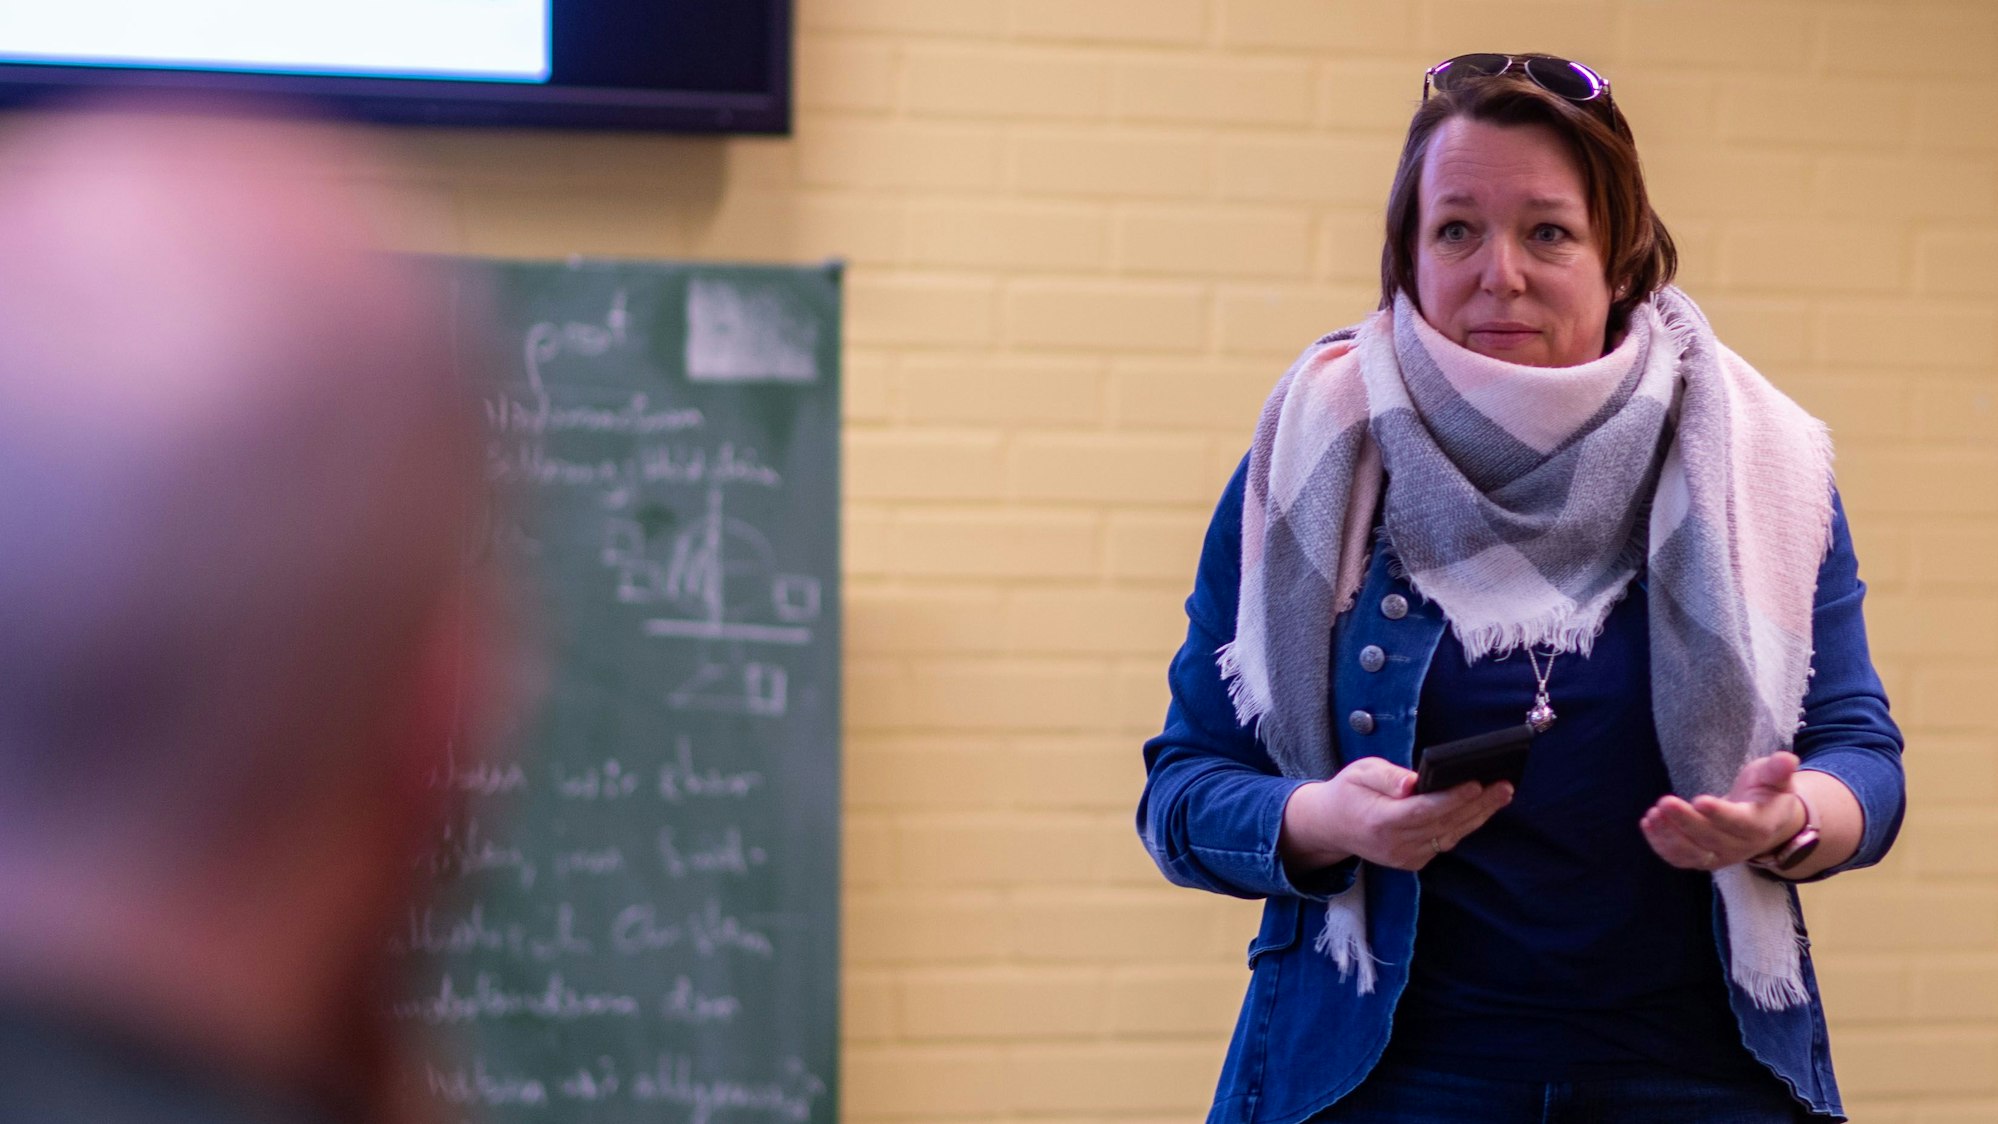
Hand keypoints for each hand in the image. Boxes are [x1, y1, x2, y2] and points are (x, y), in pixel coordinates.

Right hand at [1282, 756, 1513, 872]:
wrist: (1331, 826)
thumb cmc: (1349, 792)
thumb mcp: (1360, 772)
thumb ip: (1388, 777)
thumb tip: (1415, 782)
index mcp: (1380, 821)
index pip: (1423, 811)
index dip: (1452, 798)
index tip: (1476, 782)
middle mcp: (1395, 845)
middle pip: (1444, 824)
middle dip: (1477, 804)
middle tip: (1503, 784)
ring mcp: (1406, 857)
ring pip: (1451, 835)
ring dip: (1479, 814)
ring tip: (1502, 792)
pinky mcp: (1413, 861)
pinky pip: (1446, 842)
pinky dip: (1465, 824)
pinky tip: (1482, 807)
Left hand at [1640, 752, 1806, 871]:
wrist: (1764, 822)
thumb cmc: (1767, 794)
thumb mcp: (1775, 778)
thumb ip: (1778, 770)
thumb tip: (1788, 759)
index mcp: (1760, 825)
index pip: (1740, 823)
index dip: (1720, 814)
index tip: (1699, 800)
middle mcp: (1740, 847)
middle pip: (1711, 839)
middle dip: (1686, 821)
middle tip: (1664, 802)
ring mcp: (1720, 857)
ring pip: (1692, 854)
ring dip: (1669, 836)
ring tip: (1652, 814)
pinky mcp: (1702, 860)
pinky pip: (1679, 859)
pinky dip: (1661, 845)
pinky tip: (1648, 823)